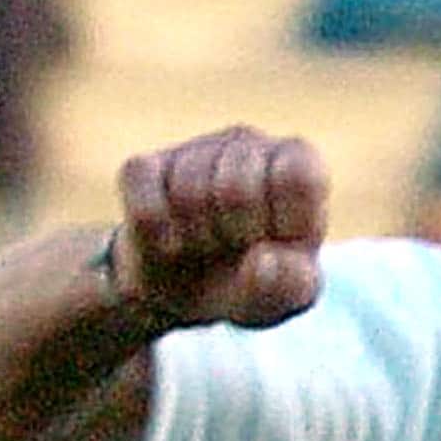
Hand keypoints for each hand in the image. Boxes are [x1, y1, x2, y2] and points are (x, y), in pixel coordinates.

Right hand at [111, 125, 328, 328]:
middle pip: (237, 189)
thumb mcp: (283, 297)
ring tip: (207, 244)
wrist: (186, 293)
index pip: (297, 175)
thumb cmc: (253, 283)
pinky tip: (171, 243)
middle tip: (236, 247)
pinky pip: (145, 207)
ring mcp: (194, 149)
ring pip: (188, 195)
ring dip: (196, 239)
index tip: (277, 242)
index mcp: (299, 165)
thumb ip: (289, 284)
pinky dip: (157, 239)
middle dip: (234, 235)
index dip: (282, 222)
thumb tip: (265, 260)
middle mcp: (249, 144)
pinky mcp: (141, 168)